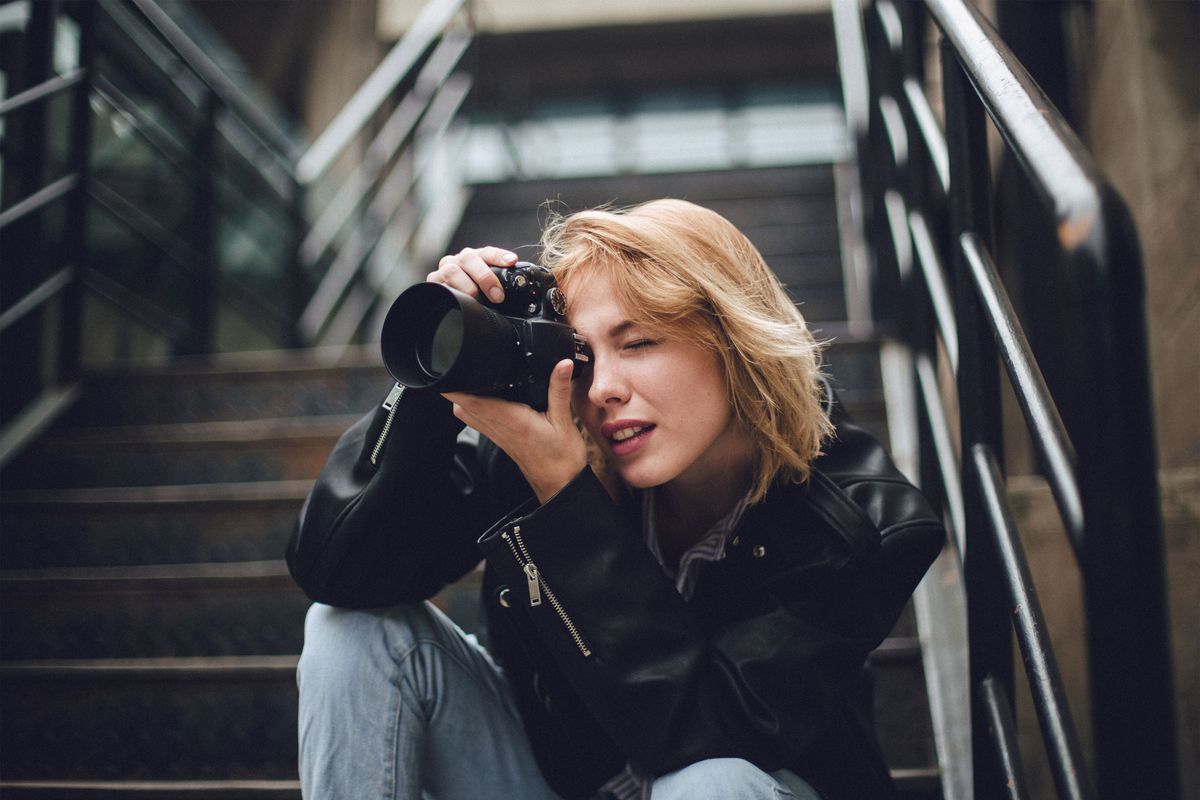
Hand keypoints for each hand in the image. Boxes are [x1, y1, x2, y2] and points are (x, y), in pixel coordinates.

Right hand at [428, 246, 517, 302]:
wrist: (446, 307)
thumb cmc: (473, 297)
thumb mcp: (487, 289)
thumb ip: (498, 288)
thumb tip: (521, 299)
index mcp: (474, 258)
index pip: (487, 252)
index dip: (499, 256)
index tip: (512, 261)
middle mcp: (458, 261)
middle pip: (468, 258)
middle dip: (485, 276)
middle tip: (497, 296)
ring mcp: (444, 270)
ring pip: (452, 270)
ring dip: (467, 286)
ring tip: (476, 299)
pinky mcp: (433, 283)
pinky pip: (439, 285)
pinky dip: (450, 291)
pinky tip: (457, 299)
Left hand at [444, 359, 586, 504]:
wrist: (561, 485)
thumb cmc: (562, 458)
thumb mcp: (564, 420)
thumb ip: (559, 390)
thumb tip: (562, 363)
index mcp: (511, 420)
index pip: (473, 402)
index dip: (456, 387)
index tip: (454, 369)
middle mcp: (499, 428)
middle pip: (462, 407)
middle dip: (457, 387)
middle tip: (464, 367)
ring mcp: (497, 435)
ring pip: (466, 415)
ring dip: (464, 397)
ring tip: (472, 378)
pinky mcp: (501, 439)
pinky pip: (478, 421)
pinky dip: (475, 407)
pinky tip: (487, 396)